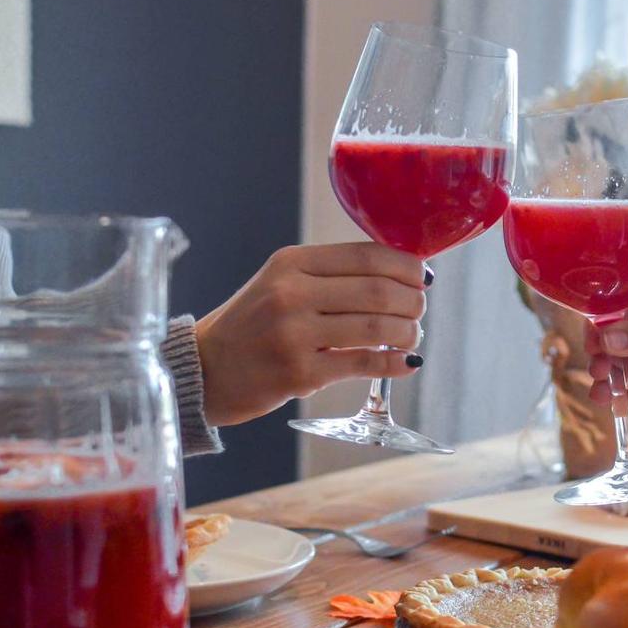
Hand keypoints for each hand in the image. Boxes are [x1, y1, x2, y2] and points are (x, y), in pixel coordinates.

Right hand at [195, 243, 427, 426]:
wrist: (205, 369)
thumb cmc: (253, 326)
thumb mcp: (281, 283)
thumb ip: (331, 276)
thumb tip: (399, 274)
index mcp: (291, 262)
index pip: (367, 255)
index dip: (406, 266)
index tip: (423, 278)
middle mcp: (291, 293)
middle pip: (378, 290)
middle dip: (413, 301)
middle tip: (419, 311)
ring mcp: (294, 333)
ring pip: (376, 327)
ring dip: (408, 333)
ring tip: (412, 337)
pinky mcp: (300, 372)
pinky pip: (363, 363)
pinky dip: (394, 363)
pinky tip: (407, 363)